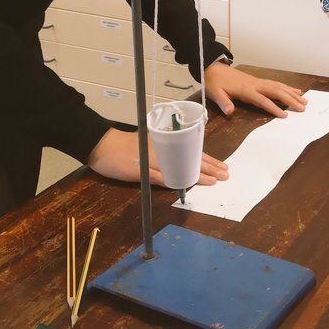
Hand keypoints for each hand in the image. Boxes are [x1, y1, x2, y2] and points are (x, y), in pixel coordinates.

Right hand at [87, 128, 227, 185]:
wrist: (103, 145)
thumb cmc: (125, 144)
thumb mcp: (149, 144)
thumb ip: (165, 152)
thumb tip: (184, 160)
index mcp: (165, 142)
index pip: (191, 150)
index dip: (208, 160)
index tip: (222, 166)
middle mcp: (162, 149)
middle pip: (189, 158)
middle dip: (209, 167)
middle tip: (225, 174)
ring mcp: (151, 160)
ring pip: (179, 168)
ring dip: (196, 175)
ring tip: (213, 181)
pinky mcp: (141, 171)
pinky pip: (159, 177)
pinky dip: (172, 181)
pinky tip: (184, 186)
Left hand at [204, 61, 306, 118]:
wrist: (214, 68)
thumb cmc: (215, 82)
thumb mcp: (216, 93)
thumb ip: (223, 102)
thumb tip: (229, 111)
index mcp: (246, 90)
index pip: (262, 100)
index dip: (273, 107)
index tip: (285, 115)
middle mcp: (255, 85)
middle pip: (276, 92)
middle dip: (290, 99)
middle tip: (303, 108)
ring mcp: (258, 82)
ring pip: (278, 87)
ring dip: (292, 93)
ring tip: (304, 100)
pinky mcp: (258, 81)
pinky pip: (276, 84)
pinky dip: (287, 88)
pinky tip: (294, 91)